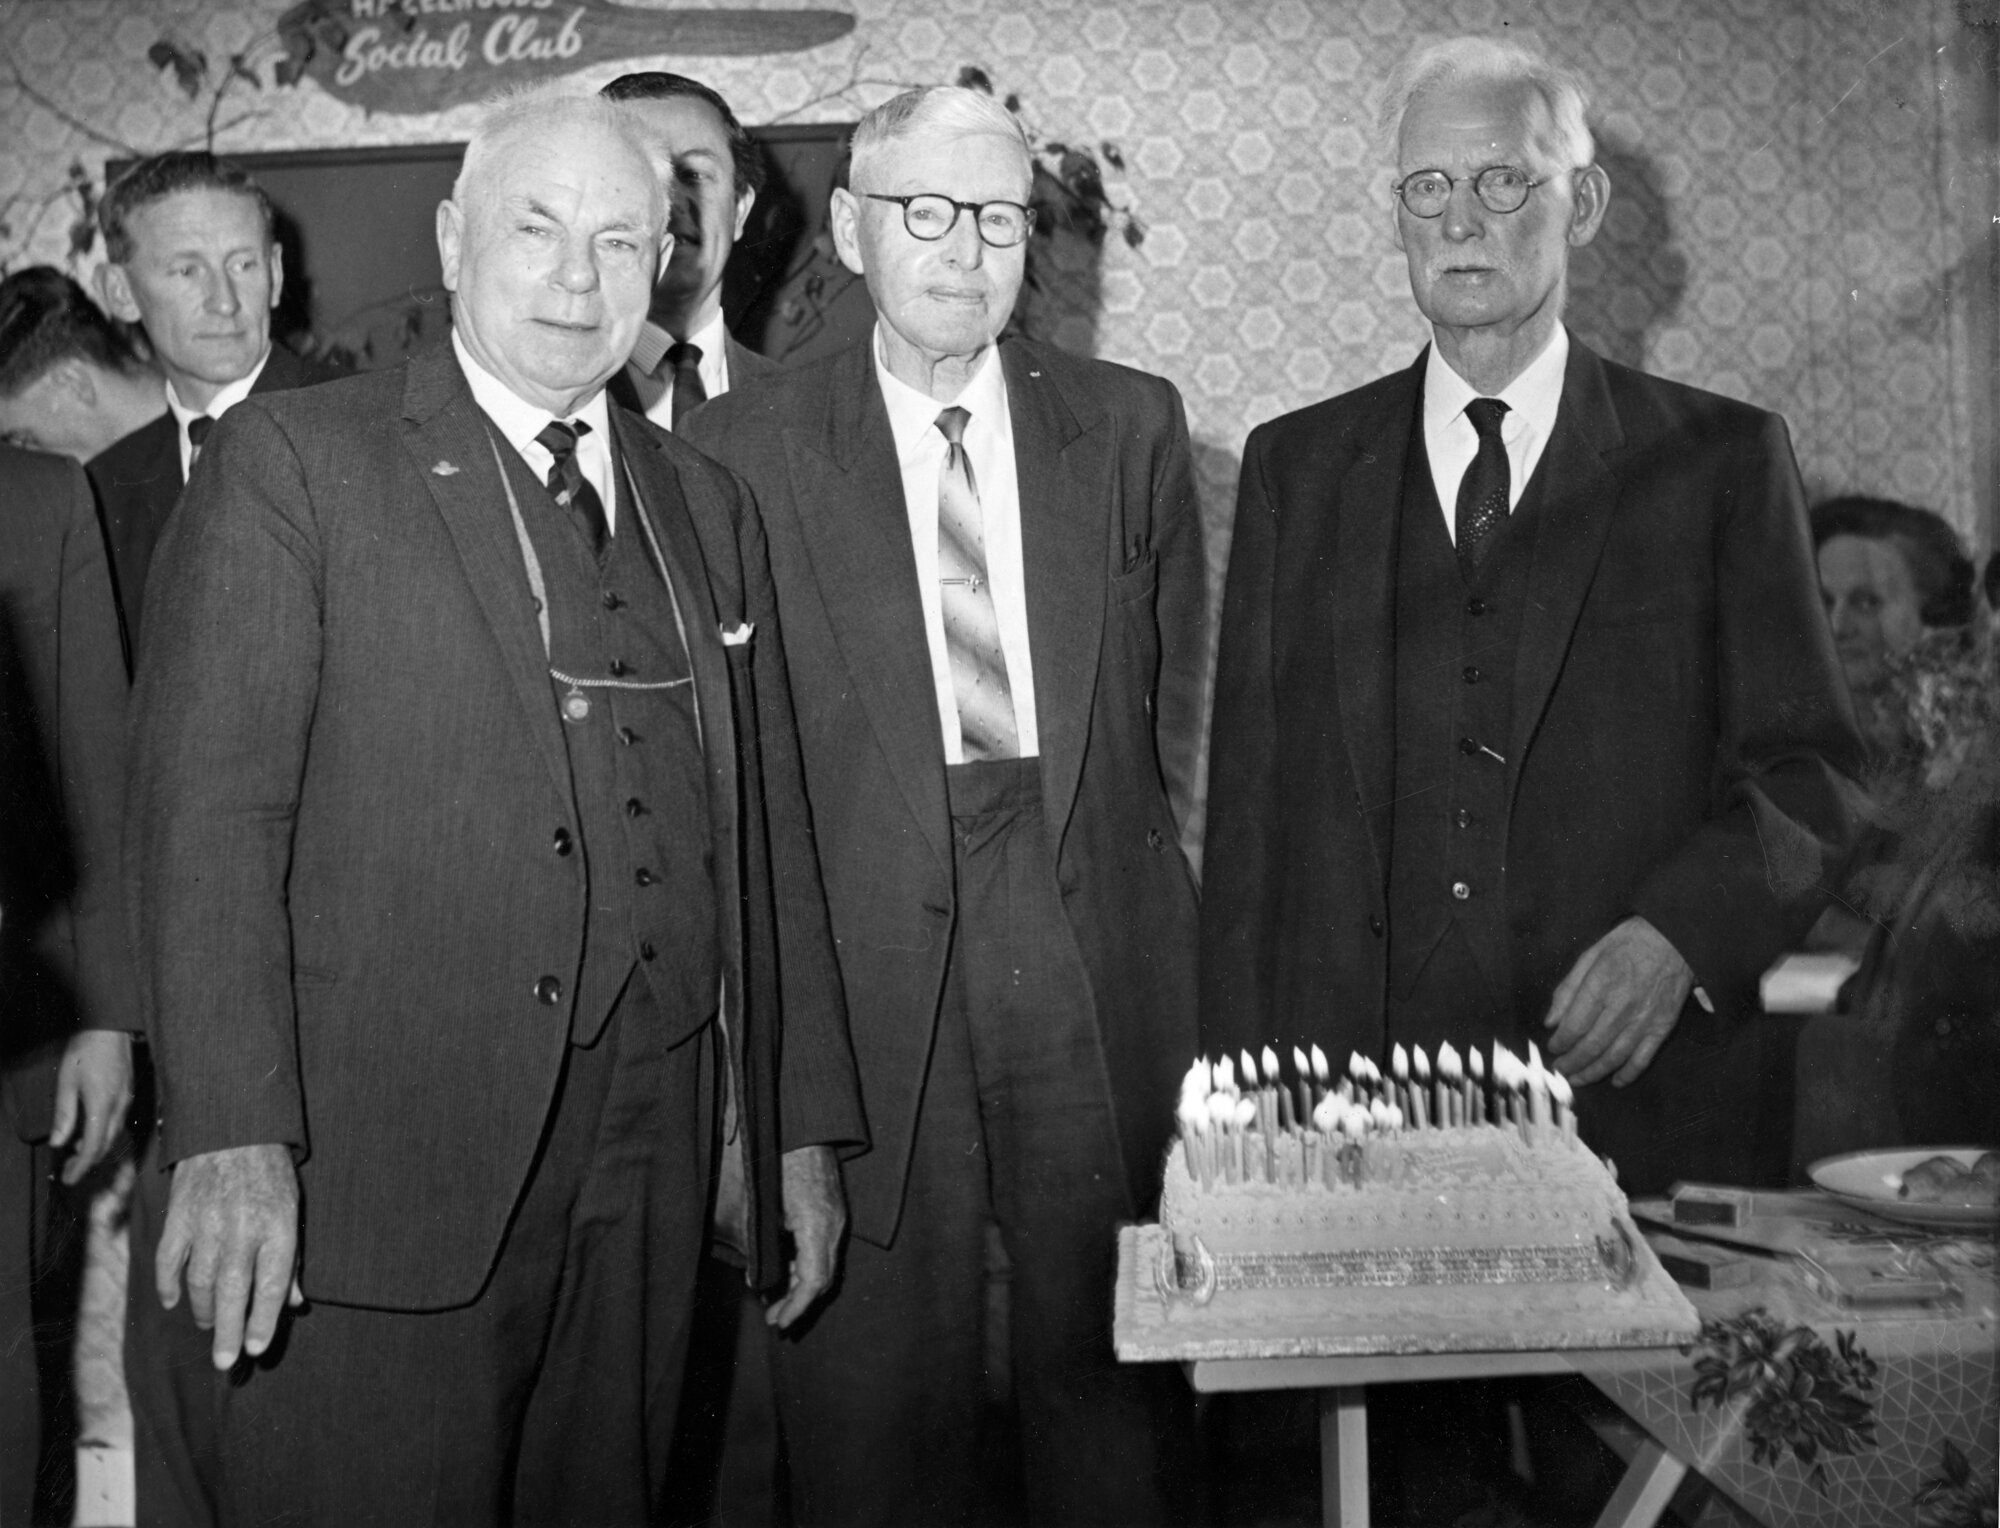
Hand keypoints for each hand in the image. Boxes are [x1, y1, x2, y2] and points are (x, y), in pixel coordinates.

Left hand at [50, 1029, 132, 1183]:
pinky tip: (90, 1133)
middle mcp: (118, 1107)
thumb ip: (64, 1115)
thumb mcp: (66, 1082)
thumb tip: (58, 1142)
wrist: (111, 1028)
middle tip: (67, 1171)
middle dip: (87, 1163)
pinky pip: (117, 1123)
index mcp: (101, 1106)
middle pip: (106, 1145)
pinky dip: (103, 1135)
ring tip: (75, 1155)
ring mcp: (126, 1101)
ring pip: (113, 1135)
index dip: (81, 1166)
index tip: (69, 1179)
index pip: (93, 1146)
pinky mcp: (128, 1095)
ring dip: (96, 1149)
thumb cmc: (86, 1052)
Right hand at [156, 1143, 303, 1369]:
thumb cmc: (269, 1174)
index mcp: (278, 1227)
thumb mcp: (293, 1210)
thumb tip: (294, 1303)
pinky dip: (169, 1285)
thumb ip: (291, 1258)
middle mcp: (242, 1229)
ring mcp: (207, 1223)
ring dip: (203, 1310)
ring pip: (200, 1282)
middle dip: (229, 1331)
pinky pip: (169, 1261)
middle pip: (232, 1292)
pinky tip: (174, 1301)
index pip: (272, 1285)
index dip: (264, 1321)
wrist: (232, 1129)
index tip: (257, 1349)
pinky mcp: (179, 1217)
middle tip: (225, 1361)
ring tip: (209, 1324)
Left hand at [766, 1144, 845, 1330]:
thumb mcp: (759, 1203)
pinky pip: (823, 1248)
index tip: (780, 1322)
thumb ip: (756, 1243)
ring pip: (824, 1264)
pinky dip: (805, 1264)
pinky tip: (784, 1270)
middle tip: (773, 1319)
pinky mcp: (833, 1210)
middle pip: (823, 1278)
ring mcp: (836, 1217)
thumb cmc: (777, 1157)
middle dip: (798, 1302)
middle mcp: (834, 1224)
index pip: (814, 1280)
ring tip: (775, 1300)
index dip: (797, 1306)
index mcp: (817, 1225)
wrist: (803, 1123)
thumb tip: (753, 1277)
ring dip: (800, 1284)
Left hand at [1543, 917, 1693, 1087]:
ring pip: (1614, 1057)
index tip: (1553, 1048)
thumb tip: (1551, 1021)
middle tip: (1560, 1069)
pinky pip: (1644, 1057)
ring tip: (1578, 1079)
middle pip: (1591, 1046)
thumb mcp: (1591, 955)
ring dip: (1593, 1073)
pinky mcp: (1663, 1027)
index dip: (1560, 1042)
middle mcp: (1622, 1007)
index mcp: (1601, 986)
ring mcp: (1644, 1020)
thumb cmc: (1629, 943)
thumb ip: (1568, 989)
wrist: (1676, 939)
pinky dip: (1629, 1073)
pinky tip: (1615, 1081)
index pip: (1574, 1026)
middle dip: (1572, 1063)